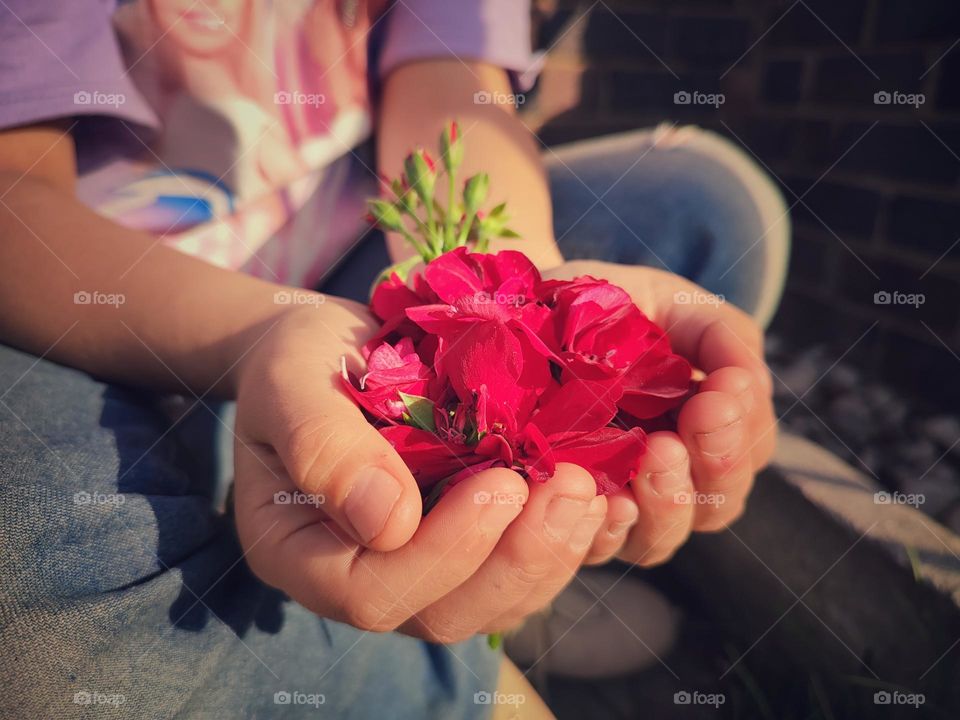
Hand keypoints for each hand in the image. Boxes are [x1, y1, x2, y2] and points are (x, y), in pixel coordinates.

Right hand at [232, 300, 608, 640]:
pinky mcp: (461, 546)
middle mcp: (360, 576)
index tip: (501, 483)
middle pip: (443, 614)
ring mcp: (415, 567)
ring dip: (550, 555)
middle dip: (517, 560)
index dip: (443, 554)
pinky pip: (515, 571)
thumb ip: (323, 447)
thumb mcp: (292, 381)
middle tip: (572, 489)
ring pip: (491, 603)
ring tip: (589, 492)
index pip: (371, 592)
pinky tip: (598, 498)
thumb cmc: (299, 359)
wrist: (328, 348)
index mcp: (301, 551)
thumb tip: (389, 523)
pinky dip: (561, 543)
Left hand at [540, 261, 776, 566]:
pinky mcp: (563, 516)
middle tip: (702, 416)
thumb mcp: (673, 306)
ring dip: (668, 499)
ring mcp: (615, 504)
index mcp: (703, 434)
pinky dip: (608, 529)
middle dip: (718, 461)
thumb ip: (722, 335)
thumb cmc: (611, 310)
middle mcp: (665, 480)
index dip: (743, 432)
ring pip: (660, 536)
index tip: (723, 389)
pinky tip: (609, 497)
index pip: (745, 456)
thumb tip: (744, 380)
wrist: (532, 309)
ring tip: (658, 450)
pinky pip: (594, 544)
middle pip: (715, 505)